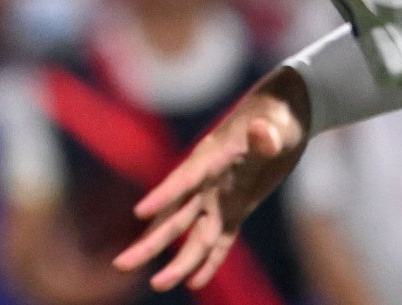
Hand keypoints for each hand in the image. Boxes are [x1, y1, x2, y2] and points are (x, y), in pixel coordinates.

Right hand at [113, 70, 309, 291]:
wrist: (281, 117)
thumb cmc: (277, 116)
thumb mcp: (276, 125)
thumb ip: (266, 135)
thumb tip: (262, 132)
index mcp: (210, 158)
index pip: (184, 179)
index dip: (163, 195)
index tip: (140, 213)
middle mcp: (207, 183)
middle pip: (175, 217)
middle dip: (150, 242)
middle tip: (120, 265)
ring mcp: (219, 199)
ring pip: (194, 236)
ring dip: (178, 261)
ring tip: (157, 285)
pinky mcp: (235, 210)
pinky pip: (220, 241)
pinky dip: (210, 261)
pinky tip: (195, 281)